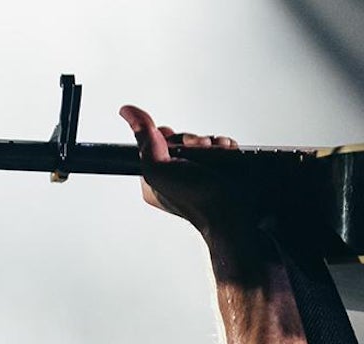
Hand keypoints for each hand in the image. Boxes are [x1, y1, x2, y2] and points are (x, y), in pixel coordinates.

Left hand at [117, 104, 254, 240]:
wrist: (234, 211)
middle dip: (192, 140)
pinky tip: (226, 153)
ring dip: (211, 143)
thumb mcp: (157, 169)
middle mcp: (177, 175)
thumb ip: (143, 140)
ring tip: (217, 152)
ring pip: (202, 141)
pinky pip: (219, 146)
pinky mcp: (219, 168)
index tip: (172, 141)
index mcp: (157, 178)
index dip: (166, 137)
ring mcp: (200, 171)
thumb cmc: (197, 201)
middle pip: (181, 139)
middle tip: (198, 150)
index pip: (156, 143)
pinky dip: (224, 146)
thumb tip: (128, 112)